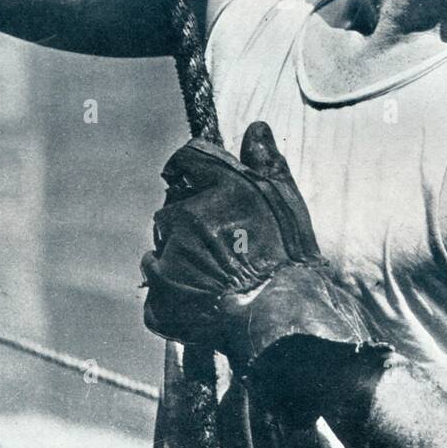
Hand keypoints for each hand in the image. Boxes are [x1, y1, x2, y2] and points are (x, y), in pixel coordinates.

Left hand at [141, 122, 386, 417]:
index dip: (193, 173)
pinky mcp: (158, 304)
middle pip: (172, 211)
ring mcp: (165, 264)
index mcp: (210, 190)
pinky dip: (173, 296)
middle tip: (221, 247)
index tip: (200, 187)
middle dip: (188, 223)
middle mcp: (180, 221)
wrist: (283, 319)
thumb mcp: (285, 200)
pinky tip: (204, 300)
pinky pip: (157, 293)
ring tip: (215, 277)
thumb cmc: (289, 258)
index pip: (185, 161)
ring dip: (178, 258)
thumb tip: (255, 128)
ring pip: (161, 251)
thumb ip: (266, 160)